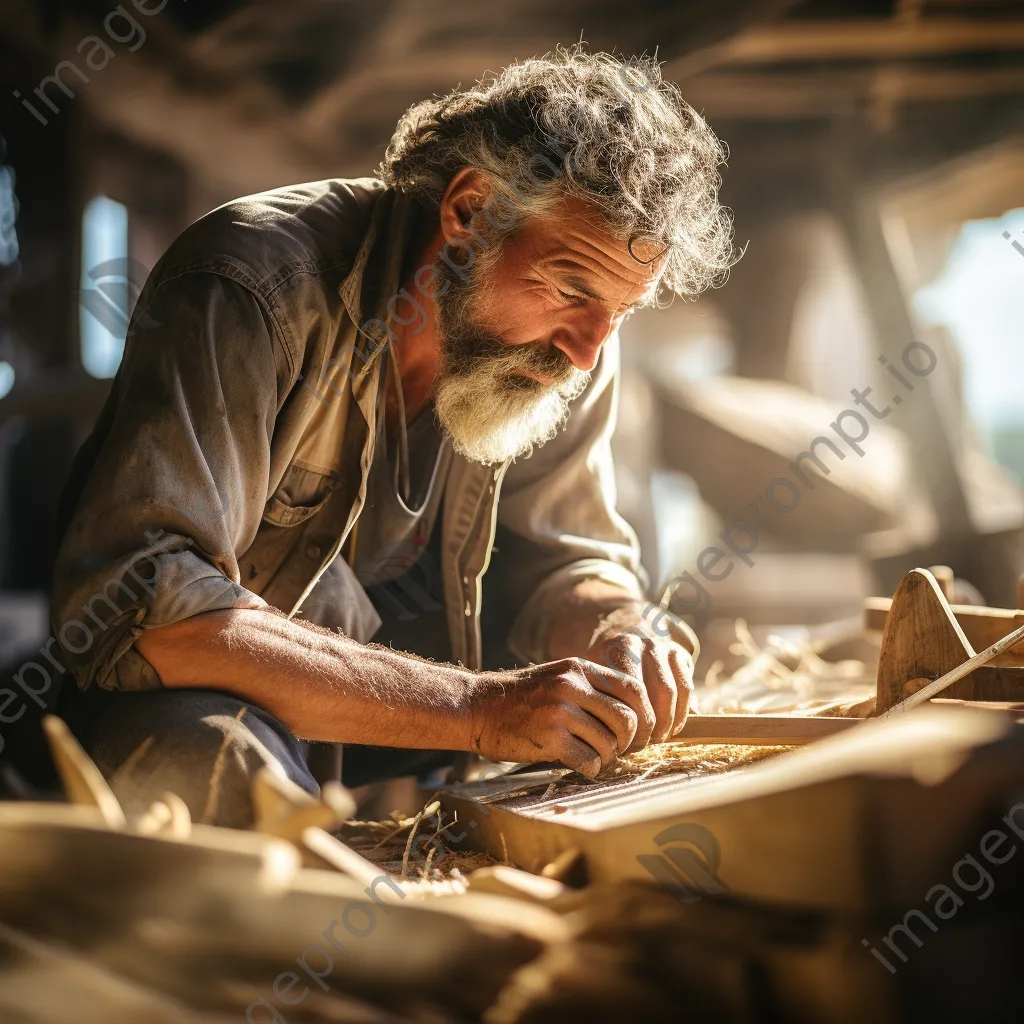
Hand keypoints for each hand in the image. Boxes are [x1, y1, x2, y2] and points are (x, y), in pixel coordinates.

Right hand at [466, 658, 659, 778]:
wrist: (478, 706)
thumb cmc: (523, 697)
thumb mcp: (559, 677)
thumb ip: (592, 688)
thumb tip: (635, 715)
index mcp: (579, 668)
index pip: (633, 689)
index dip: (643, 716)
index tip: (637, 732)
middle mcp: (572, 685)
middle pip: (627, 719)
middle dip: (629, 741)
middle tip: (619, 750)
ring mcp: (559, 711)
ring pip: (609, 742)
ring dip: (608, 757)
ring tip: (596, 758)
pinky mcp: (548, 738)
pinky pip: (588, 760)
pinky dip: (590, 769)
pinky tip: (581, 766)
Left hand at [585, 632, 693, 751]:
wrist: (625, 632)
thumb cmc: (604, 665)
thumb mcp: (592, 675)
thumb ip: (599, 700)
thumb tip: (606, 737)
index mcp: (613, 651)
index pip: (625, 693)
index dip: (628, 723)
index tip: (623, 743)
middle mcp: (637, 645)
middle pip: (646, 694)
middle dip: (647, 726)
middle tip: (642, 745)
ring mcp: (660, 647)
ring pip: (670, 693)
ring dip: (667, 723)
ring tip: (657, 739)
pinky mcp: (679, 653)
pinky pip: (685, 688)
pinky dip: (682, 713)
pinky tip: (673, 729)